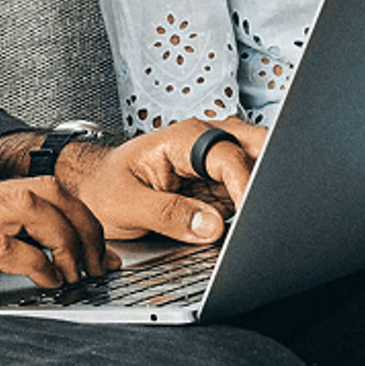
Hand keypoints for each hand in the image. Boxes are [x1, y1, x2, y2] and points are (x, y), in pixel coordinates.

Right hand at [0, 176, 117, 314]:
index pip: (28, 188)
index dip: (71, 215)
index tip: (91, 245)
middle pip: (42, 188)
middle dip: (83, 220)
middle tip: (100, 257)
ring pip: (32, 207)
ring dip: (68, 239)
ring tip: (80, 272)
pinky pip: (4, 249)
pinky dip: (37, 265)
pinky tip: (48, 285)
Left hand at [62, 117, 265, 244]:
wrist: (92, 190)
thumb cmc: (104, 187)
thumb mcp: (127, 204)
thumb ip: (168, 214)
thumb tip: (211, 226)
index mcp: (182, 139)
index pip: (227, 155)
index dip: (244, 183)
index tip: (248, 212)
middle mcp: (204, 145)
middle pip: (255, 148)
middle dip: (270, 172)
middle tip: (271, 206)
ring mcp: (213, 166)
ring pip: (257, 169)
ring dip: (262, 192)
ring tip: (261, 219)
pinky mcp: (216, 188)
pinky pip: (245, 194)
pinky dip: (252, 208)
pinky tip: (249, 223)